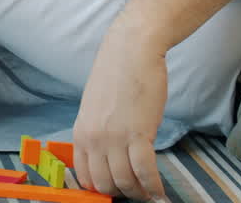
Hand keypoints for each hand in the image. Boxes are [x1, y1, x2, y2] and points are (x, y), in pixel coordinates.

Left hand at [73, 30, 168, 200]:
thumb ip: (98, 133)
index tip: (115, 191)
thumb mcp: (95, 109)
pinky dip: (153, 187)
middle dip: (121, 193)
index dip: (101, 188)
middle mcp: (93, 138)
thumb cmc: (116, 76)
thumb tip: (108, 157)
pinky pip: (145, 172)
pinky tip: (160, 192)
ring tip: (151, 195)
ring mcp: (113, 137)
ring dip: (140, 193)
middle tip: (137, 193)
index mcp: (80, 132)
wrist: (131, 52)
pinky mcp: (138, 133)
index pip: (84, 175)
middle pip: (104, 183)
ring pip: (125, 182)